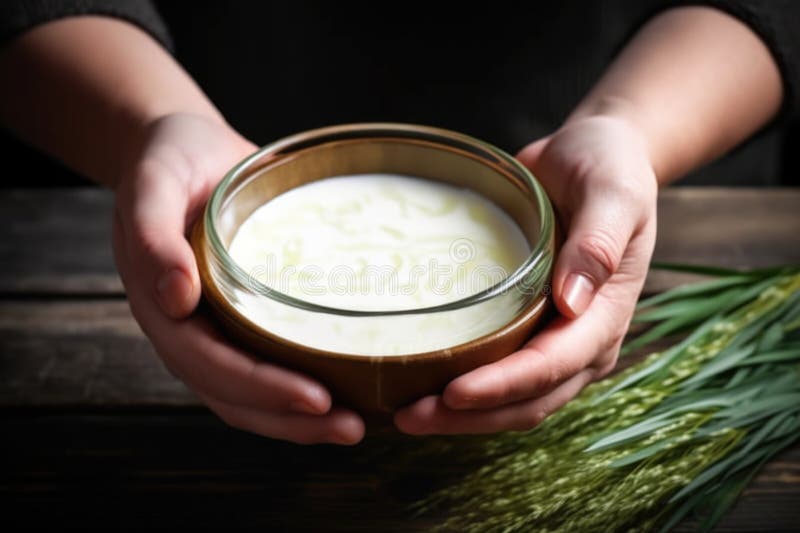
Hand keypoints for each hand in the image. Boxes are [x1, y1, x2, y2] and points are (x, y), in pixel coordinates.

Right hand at [112, 113, 364, 443]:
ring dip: (300, 421)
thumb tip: (175, 299)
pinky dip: (299, 391)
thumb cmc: (167, 161)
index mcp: (161, 307)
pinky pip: (267, 365)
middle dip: (292, 419)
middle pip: (235, 395)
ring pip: (251, 396)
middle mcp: (188, 330)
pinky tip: (344, 394)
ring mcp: (214, 329)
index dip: (262, 388)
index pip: (212, 365)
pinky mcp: (241, 319)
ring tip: (355, 427)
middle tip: (353, 428)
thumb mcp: (152, 183)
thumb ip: (153, 235)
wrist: (180, 150)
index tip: (317, 398)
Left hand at [395, 115, 656, 433]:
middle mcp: (584, 341)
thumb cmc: (607, 168)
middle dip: (471, 416)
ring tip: (406, 414)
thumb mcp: (613, 193)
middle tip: (410, 417)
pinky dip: (466, 391)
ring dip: (463, 415)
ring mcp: (556, 340)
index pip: (552, 367)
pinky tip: (423, 387)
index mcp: (606, 315)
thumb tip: (572, 301)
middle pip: (528, 400)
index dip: (503, 385)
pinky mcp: (530, 329)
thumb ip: (599, 242)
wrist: (595, 158)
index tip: (454, 393)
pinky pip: (500, 373)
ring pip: (513, 400)